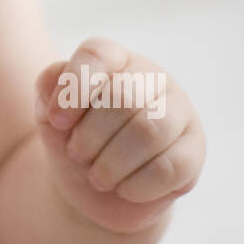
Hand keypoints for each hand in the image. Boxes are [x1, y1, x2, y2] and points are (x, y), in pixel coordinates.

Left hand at [34, 38, 203, 233]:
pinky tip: (123, 188)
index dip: (74, 89)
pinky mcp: (194, 150)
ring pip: (150, 132)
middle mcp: (151, 77)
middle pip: (123, 97)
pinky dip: (136, 185)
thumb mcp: (50, 114)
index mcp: (115, 59)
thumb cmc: (73, 139)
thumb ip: (49, 86)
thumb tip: (58, 78)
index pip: (97, 54)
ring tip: (98, 176)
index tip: (56, 122)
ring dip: (112, 163)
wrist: (96, 188)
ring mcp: (179, 111)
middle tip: (77, 155)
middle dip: (90, 136)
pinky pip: (170, 167)